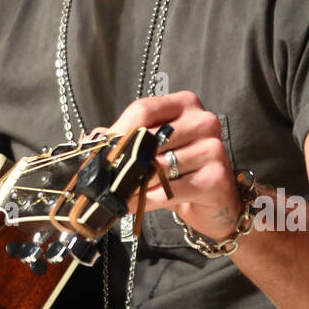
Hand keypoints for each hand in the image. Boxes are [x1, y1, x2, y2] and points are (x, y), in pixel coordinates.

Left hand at [106, 91, 243, 242]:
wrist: (213, 201)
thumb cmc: (180, 169)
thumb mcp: (154, 147)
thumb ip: (127, 138)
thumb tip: (93, 141)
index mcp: (186, 104)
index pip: (144, 109)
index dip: (119, 130)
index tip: (102, 149)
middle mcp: (204, 121)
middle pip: (151, 137)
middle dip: (124, 159)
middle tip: (104, 174)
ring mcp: (213, 149)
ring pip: (159, 166)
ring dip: (133, 183)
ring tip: (116, 192)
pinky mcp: (216, 178)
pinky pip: (170, 189)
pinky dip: (146, 200)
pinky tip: (132, 204)